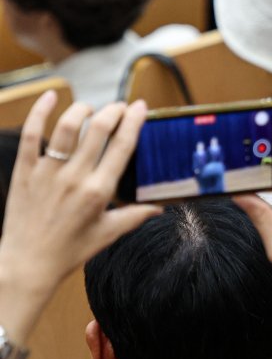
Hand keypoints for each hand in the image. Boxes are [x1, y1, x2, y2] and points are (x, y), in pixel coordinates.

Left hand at [0, 94, 160, 341]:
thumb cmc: (69, 251)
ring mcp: (48, 171)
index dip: (133, 122)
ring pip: (67, 127)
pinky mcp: (25, 170)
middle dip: (112, 112)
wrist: (28, 262)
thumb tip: (159, 207)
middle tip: (120, 107)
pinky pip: (31, 134)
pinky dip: (39, 112)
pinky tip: (50, 96)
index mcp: (99, 192)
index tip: (140, 108)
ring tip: (91, 108)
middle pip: (98, 130)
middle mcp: (75, 177)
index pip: (122, 147)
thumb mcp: (108, 234)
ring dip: (83, 110)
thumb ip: (135, 216)